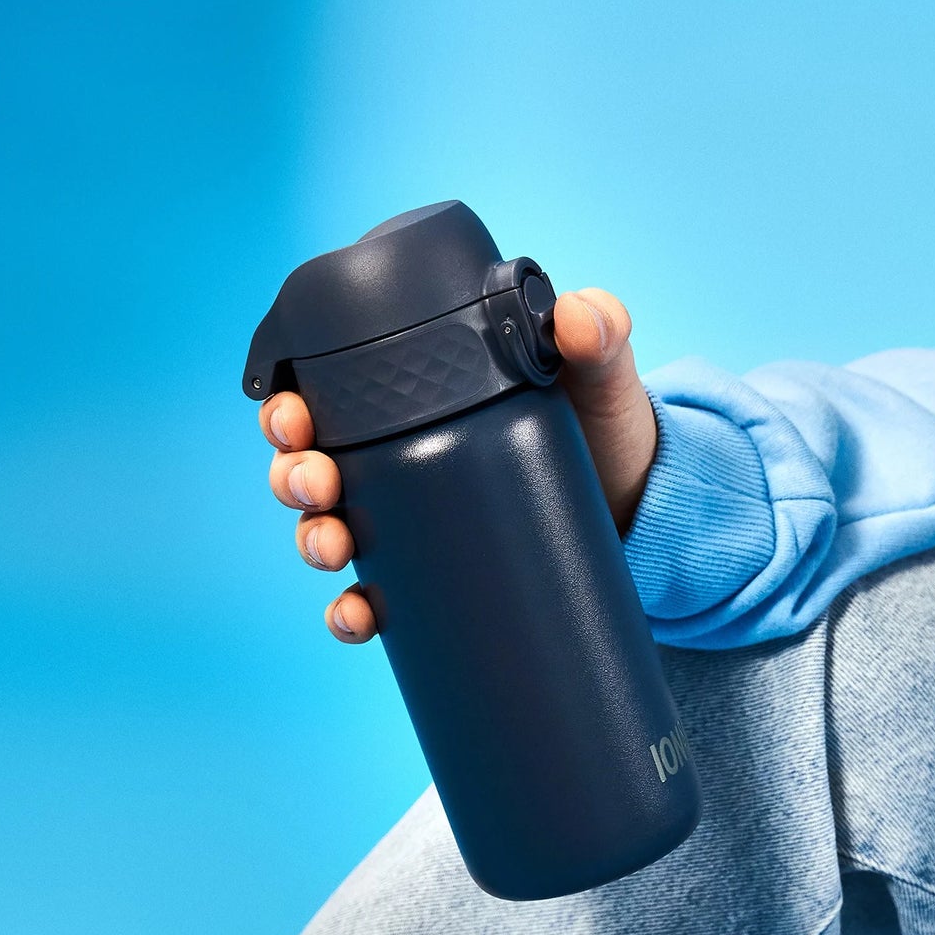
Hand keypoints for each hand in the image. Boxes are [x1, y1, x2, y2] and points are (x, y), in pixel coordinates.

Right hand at [262, 288, 657, 643]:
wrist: (644, 509)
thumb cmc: (608, 429)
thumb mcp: (601, 380)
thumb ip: (599, 334)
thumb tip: (579, 316)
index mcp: (420, 399)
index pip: (329, 395)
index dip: (290, 405)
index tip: (291, 415)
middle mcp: (403, 460)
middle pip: (316, 464)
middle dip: (293, 476)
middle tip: (318, 484)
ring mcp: (417, 521)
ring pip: (333, 530)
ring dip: (313, 541)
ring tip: (334, 550)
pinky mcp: (438, 575)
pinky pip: (377, 598)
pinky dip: (353, 613)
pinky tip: (358, 619)